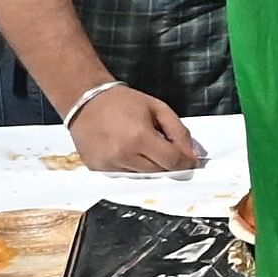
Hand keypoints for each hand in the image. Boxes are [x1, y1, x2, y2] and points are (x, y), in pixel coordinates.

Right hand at [69, 84, 203, 172]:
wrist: (85, 101)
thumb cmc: (122, 102)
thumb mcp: (158, 108)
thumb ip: (179, 131)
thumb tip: (192, 155)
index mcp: (140, 137)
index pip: (172, 162)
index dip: (185, 162)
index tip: (190, 160)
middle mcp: (123, 155)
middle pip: (159, 171)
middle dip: (166, 162)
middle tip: (161, 145)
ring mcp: (108, 164)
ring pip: (142, 175)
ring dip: (148, 164)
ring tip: (139, 143)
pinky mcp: (98, 169)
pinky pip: (124, 174)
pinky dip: (130, 165)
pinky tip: (124, 148)